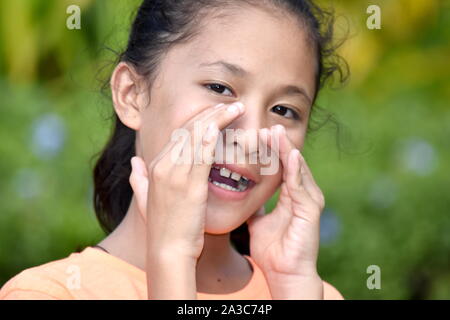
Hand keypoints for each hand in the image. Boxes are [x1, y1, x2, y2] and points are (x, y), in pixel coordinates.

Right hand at [129, 102, 244, 261]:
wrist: (168, 252)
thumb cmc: (164, 228)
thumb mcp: (145, 202)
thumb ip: (139, 180)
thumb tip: (134, 163)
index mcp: (155, 167)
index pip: (179, 134)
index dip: (199, 119)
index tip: (216, 112)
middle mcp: (162, 166)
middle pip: (188, 130)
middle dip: (211, 113)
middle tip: (231, 104)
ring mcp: (174, 175)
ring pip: (196, 137)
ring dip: (217, 119)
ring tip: (235, 109)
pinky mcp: (189, 185)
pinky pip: (201, 155)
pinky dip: (211, 138)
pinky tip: (221, 125)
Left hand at [247, 125, 324, 297]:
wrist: (284, 274)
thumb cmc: (273, 251)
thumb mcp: (258, 222)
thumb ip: (255, 207)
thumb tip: (242, 196)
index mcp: (292, 195)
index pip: (281, 166)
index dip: (270, 151)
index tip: (256, 134)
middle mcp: (303, 194)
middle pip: (290, 163)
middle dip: (278, 144)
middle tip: (267, 126)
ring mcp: (309, 200)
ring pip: (297, 169)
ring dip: (286, 151)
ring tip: (275, 133)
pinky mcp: (311, 210)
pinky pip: (301, 186)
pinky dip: (296, 170)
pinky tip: (290, 155)